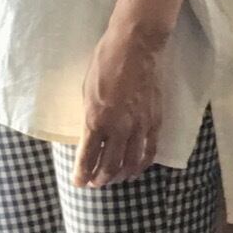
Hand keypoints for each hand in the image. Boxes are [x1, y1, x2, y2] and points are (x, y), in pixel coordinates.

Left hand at [71, 26, 164, 187]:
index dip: (82, 174)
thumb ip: (90, 118)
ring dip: (120, 175)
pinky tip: (135, 170)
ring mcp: (139, 126)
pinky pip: (149, 151)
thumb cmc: (104, 65)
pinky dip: (142, 165)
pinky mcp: (154, 121)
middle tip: (94, 183)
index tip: (78, 182)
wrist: (135, 48)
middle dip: (100, 179)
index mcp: (96, 120)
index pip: (87, 157)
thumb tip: (90, 136)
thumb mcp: (86, 92)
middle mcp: (118, 127)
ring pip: (130, 163)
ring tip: (112, 180)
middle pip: (109, 166)